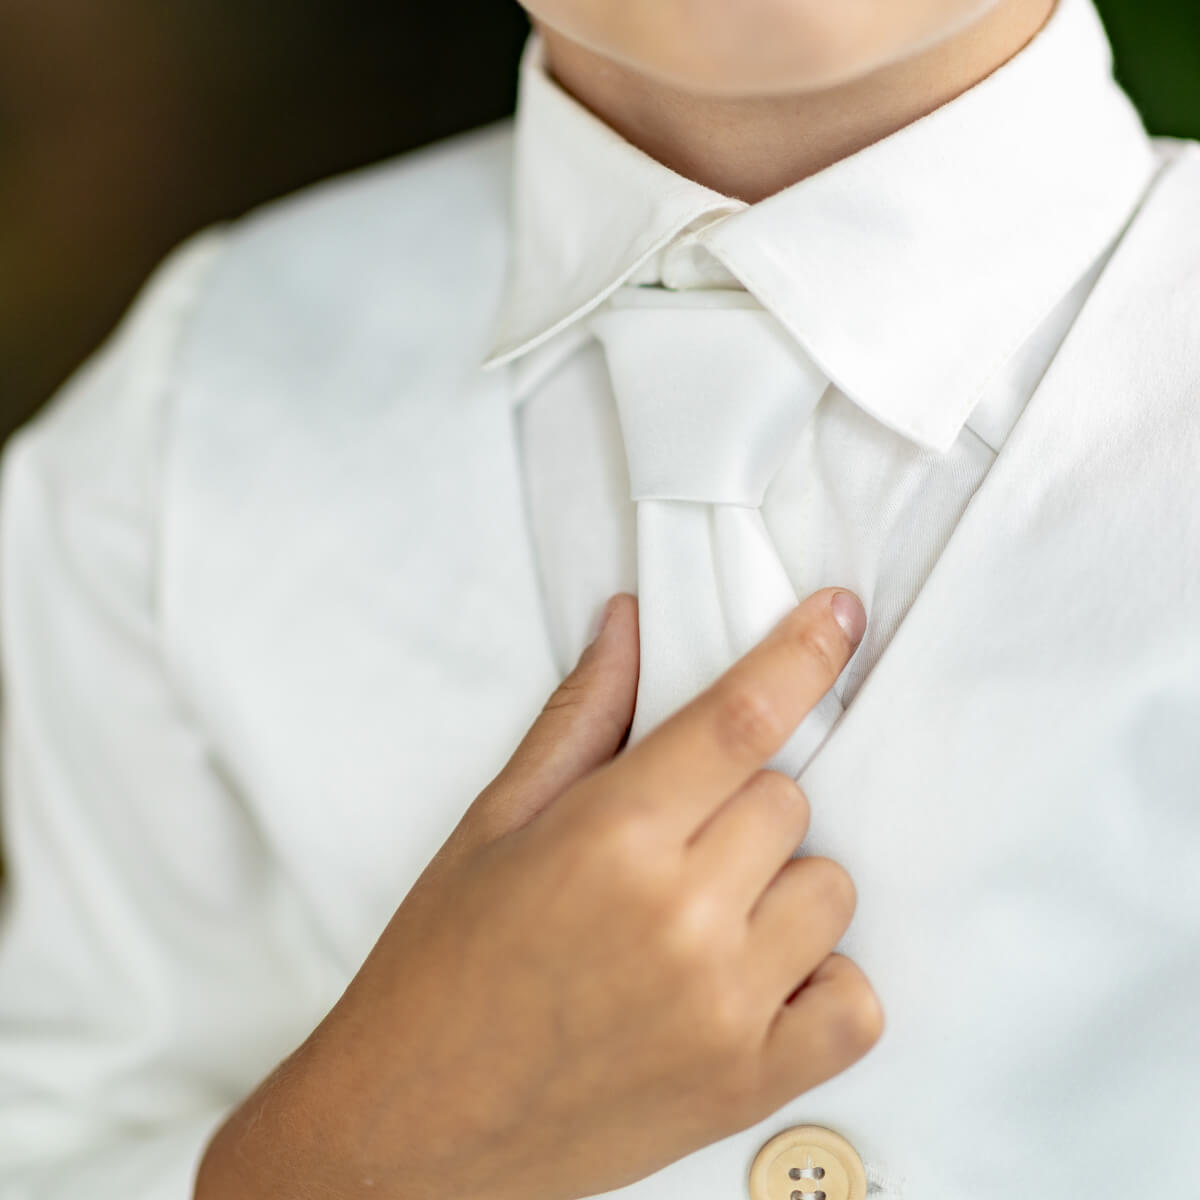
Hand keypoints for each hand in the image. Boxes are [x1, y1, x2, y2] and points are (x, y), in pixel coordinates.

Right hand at [195, 588, 881, 1199]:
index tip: (839, 616)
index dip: (802, 653)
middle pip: (787, 798)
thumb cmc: (443, 968)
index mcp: (610, 838)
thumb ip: (581, 718)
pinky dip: (819, 982)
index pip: (740, 718)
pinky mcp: (750, 1084)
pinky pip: (856, 1001)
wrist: (413, 1124)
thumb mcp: (494, 825)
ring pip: (829, 887)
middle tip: (675, 842)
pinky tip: (754, 981)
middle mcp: (680, 918)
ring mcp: (725, 1008)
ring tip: (704, 917)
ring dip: (779, 887)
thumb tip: (628, 627)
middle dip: (740, 803)